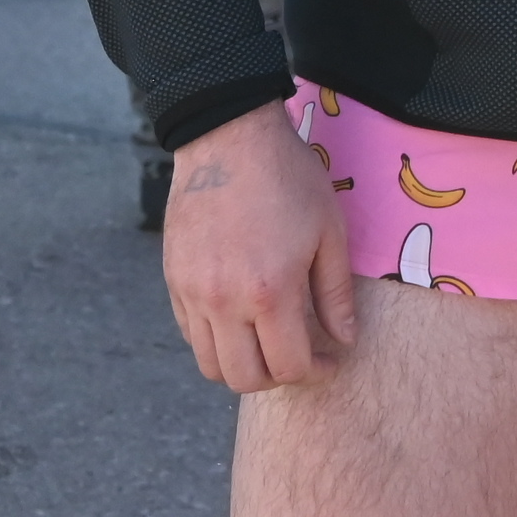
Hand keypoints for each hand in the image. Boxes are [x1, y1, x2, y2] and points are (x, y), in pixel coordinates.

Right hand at [162, 105, 356, 391]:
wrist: (229, 138)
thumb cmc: (289, 179)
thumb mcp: (329, 232)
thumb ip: (335, 293)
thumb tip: (344, 340)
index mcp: (269, 291)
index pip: (288, 366)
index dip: (315, 372)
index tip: (328, 359)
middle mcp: (224, 302)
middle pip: (244, 378)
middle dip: (277, 377)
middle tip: (298, 356)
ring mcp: (192, 293)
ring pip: (209, 364)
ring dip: (242, 365)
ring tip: (267, 342)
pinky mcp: (172, 280)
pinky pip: (190, 334)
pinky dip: (215, 340)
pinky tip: (240, 317)